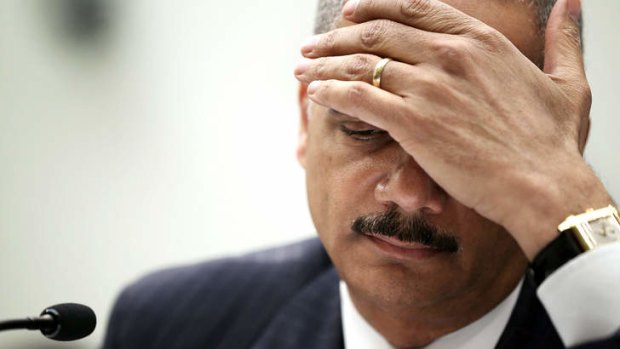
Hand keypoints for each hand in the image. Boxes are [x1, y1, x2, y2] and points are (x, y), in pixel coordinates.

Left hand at [295, 0, 611, 258]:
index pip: (413, 8)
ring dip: (323, 62)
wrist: (543, 185)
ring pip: (361, 63)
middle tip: (312, 44)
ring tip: (300, 66)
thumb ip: (562, 39)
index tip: (350, 12)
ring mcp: (429, 87)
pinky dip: (331, 92)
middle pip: (377, 33)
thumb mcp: (567, 81)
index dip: (375, 7)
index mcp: (479, 40)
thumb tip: (572, 5)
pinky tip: (313, 93)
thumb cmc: (552, 142)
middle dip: (337, 37)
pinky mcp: (412, 123)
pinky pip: (359, 98)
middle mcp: (449, 55)